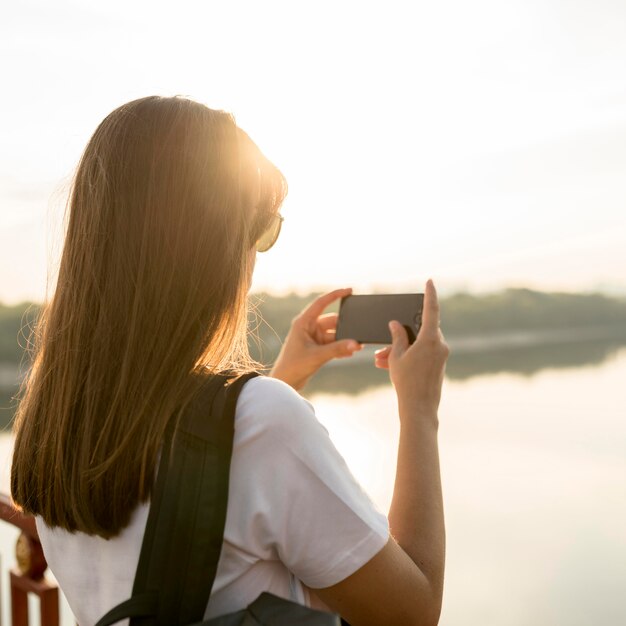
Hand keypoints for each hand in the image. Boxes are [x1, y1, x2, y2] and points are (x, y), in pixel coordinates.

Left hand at [269, 288, 362, 389]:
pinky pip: (333, 344)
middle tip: (358, 331)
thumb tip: (356, 344)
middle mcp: (308, 327)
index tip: (349, 290)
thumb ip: (338, 349)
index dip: (335, 295)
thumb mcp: (318, 356)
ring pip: (334, 334)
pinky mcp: (317, 348)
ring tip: (357, 346)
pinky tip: (351, 353)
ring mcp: (313, 338)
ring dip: (344, 339)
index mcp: (303, 322)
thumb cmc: (294, 366)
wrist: (285, 382)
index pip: (321, 303)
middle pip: (332, 321)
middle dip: (345, 326)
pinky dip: (341, 347)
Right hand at [375, 279, 449, 417]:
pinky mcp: (438, 365)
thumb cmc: (407, 382)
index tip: (430, 282)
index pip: (431, 309)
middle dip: (400, 335)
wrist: (419, 409)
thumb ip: (396, 337)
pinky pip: (421, 354)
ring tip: (380, 359)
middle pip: (419, 330)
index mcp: (431, 338)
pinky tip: (388, 364)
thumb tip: (396, 324)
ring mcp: (440, 355)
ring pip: (418, 343)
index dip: (430, 294)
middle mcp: (440, 345)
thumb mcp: (396, 356)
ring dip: (400, 348)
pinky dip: (407, 356)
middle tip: (384, 344)